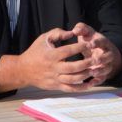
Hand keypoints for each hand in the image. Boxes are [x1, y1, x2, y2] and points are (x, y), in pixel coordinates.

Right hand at [0, 24, 121, 92]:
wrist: (23, 70)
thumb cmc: (35, 51)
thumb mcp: (43, 38)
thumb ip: (58, 33)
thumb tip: (72, 32)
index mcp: (51, 55)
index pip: (68, 51)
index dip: (80, 47)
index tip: (90, 44)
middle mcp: (53, 68)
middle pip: (73, 67)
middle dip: (87, 63)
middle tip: (98, 59)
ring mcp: (55, 78)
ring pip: (73, 79)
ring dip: (86, 75)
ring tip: (96, 69)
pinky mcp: (56, 86)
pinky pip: (70, 88)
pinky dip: (81, 88)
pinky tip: (90, 83)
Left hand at [72, 22, 121, 84]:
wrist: (100, 52)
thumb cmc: (90, 41)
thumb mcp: (88, 33)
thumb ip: (82, 28)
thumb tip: (75, 30)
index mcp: (103, 43)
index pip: (103, 42)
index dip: (98, 43)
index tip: (91, 44)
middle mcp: (107, 54)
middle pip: (109, 57)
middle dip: (102, 58)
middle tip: (95, 59)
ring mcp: (106, 64)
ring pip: (107, 69)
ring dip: (101, 71)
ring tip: (92, 72)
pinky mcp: (103, 74)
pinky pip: (102, 79)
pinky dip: (97, 81)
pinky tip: (90, 83)